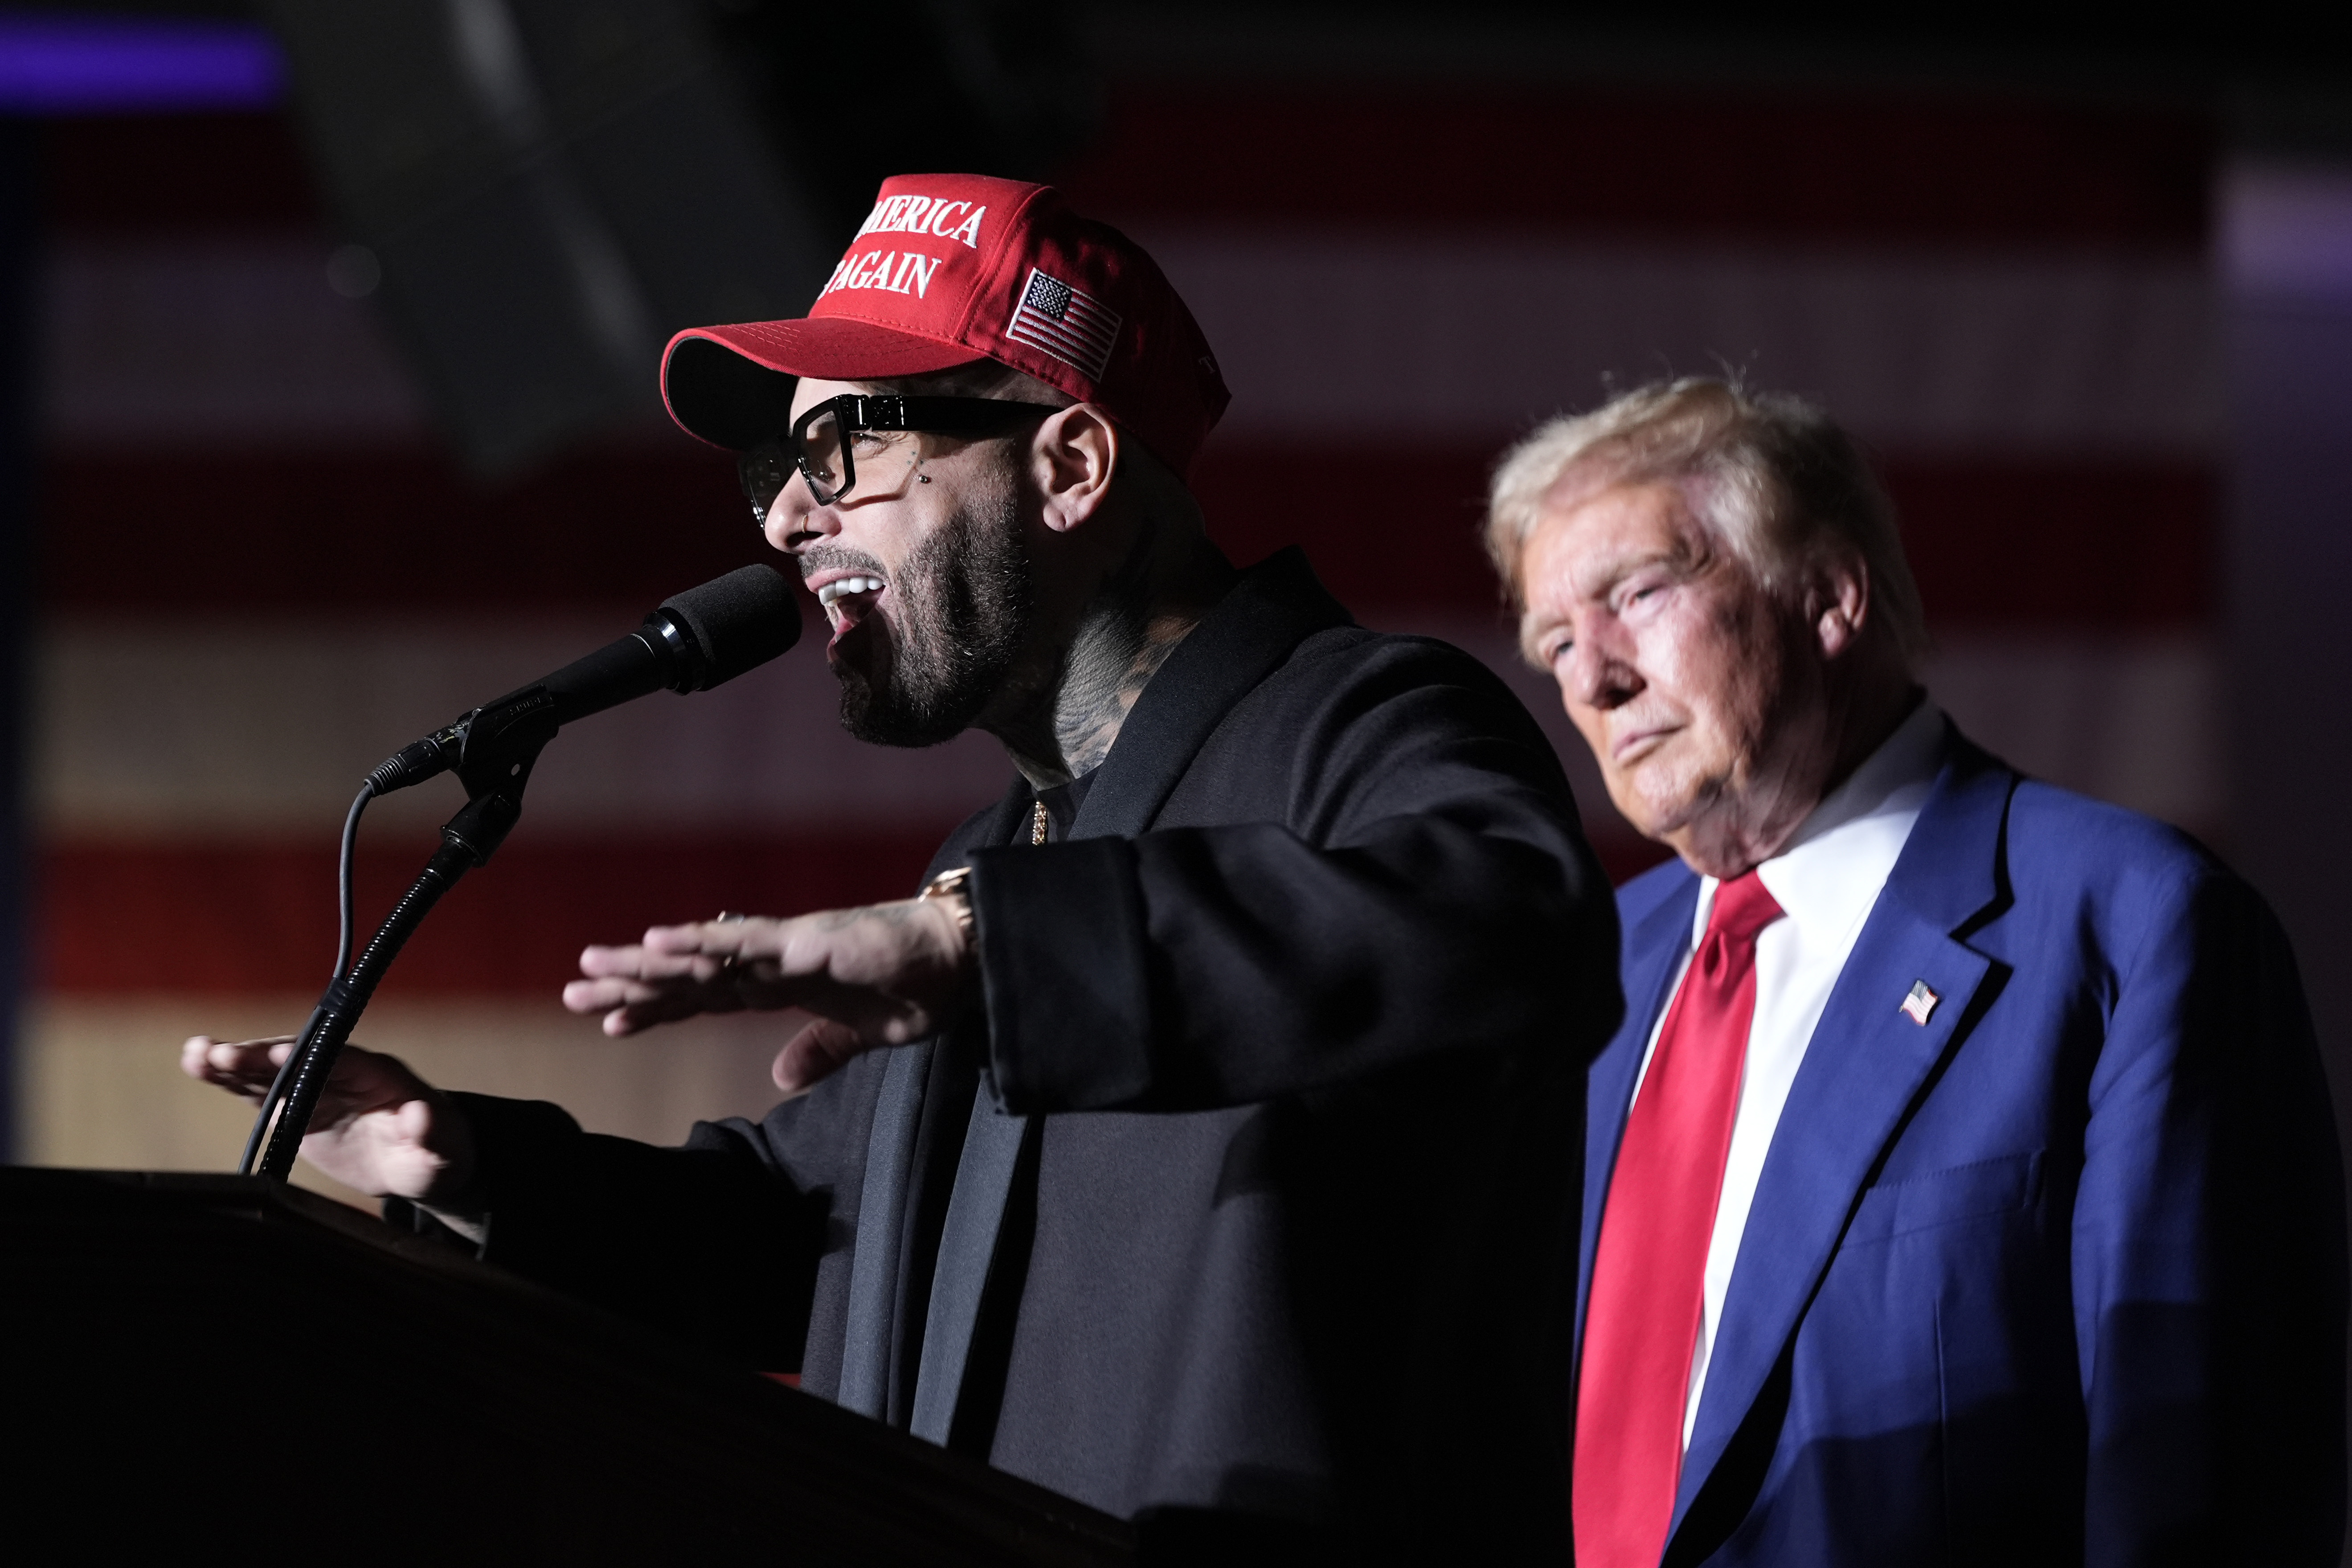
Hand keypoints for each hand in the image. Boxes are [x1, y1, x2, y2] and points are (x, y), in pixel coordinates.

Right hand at [180, 1034, 475, 1206]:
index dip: (312, 1057)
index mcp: (380, 1075)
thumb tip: (421, 1115)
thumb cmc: (437, 1152)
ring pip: (272, 1069)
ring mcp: (317, 1085)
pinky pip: (259, 1088)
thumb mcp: (442, 1151)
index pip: (343, 1060)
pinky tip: (197, 1065)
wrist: (419, 1159)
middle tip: (222, 1054)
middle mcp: (344, 1071)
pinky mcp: (295, 1104)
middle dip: (262, 1057)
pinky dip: (229, 1080)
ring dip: (235, 1062)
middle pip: (300, 1058)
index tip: (279, 1054)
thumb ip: (433, 1134)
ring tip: (196, 1054)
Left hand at [564, 898, 974, 1095]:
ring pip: (704, 954)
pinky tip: (661, 943)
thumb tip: (782, 1077)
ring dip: (649, 962)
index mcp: (782, 983)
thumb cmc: (917, 988)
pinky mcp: (810, 941)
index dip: (655, 1009)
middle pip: (689, 975)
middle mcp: (774, 959)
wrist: (963, 959)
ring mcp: (788, 946)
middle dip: (631, 983)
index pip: (703, 997)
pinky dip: (703, 942)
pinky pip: (748, 943)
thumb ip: (819, 1050)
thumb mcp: (860, 1034)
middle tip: (572, 988)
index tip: (607, 1020)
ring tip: (597, 965)